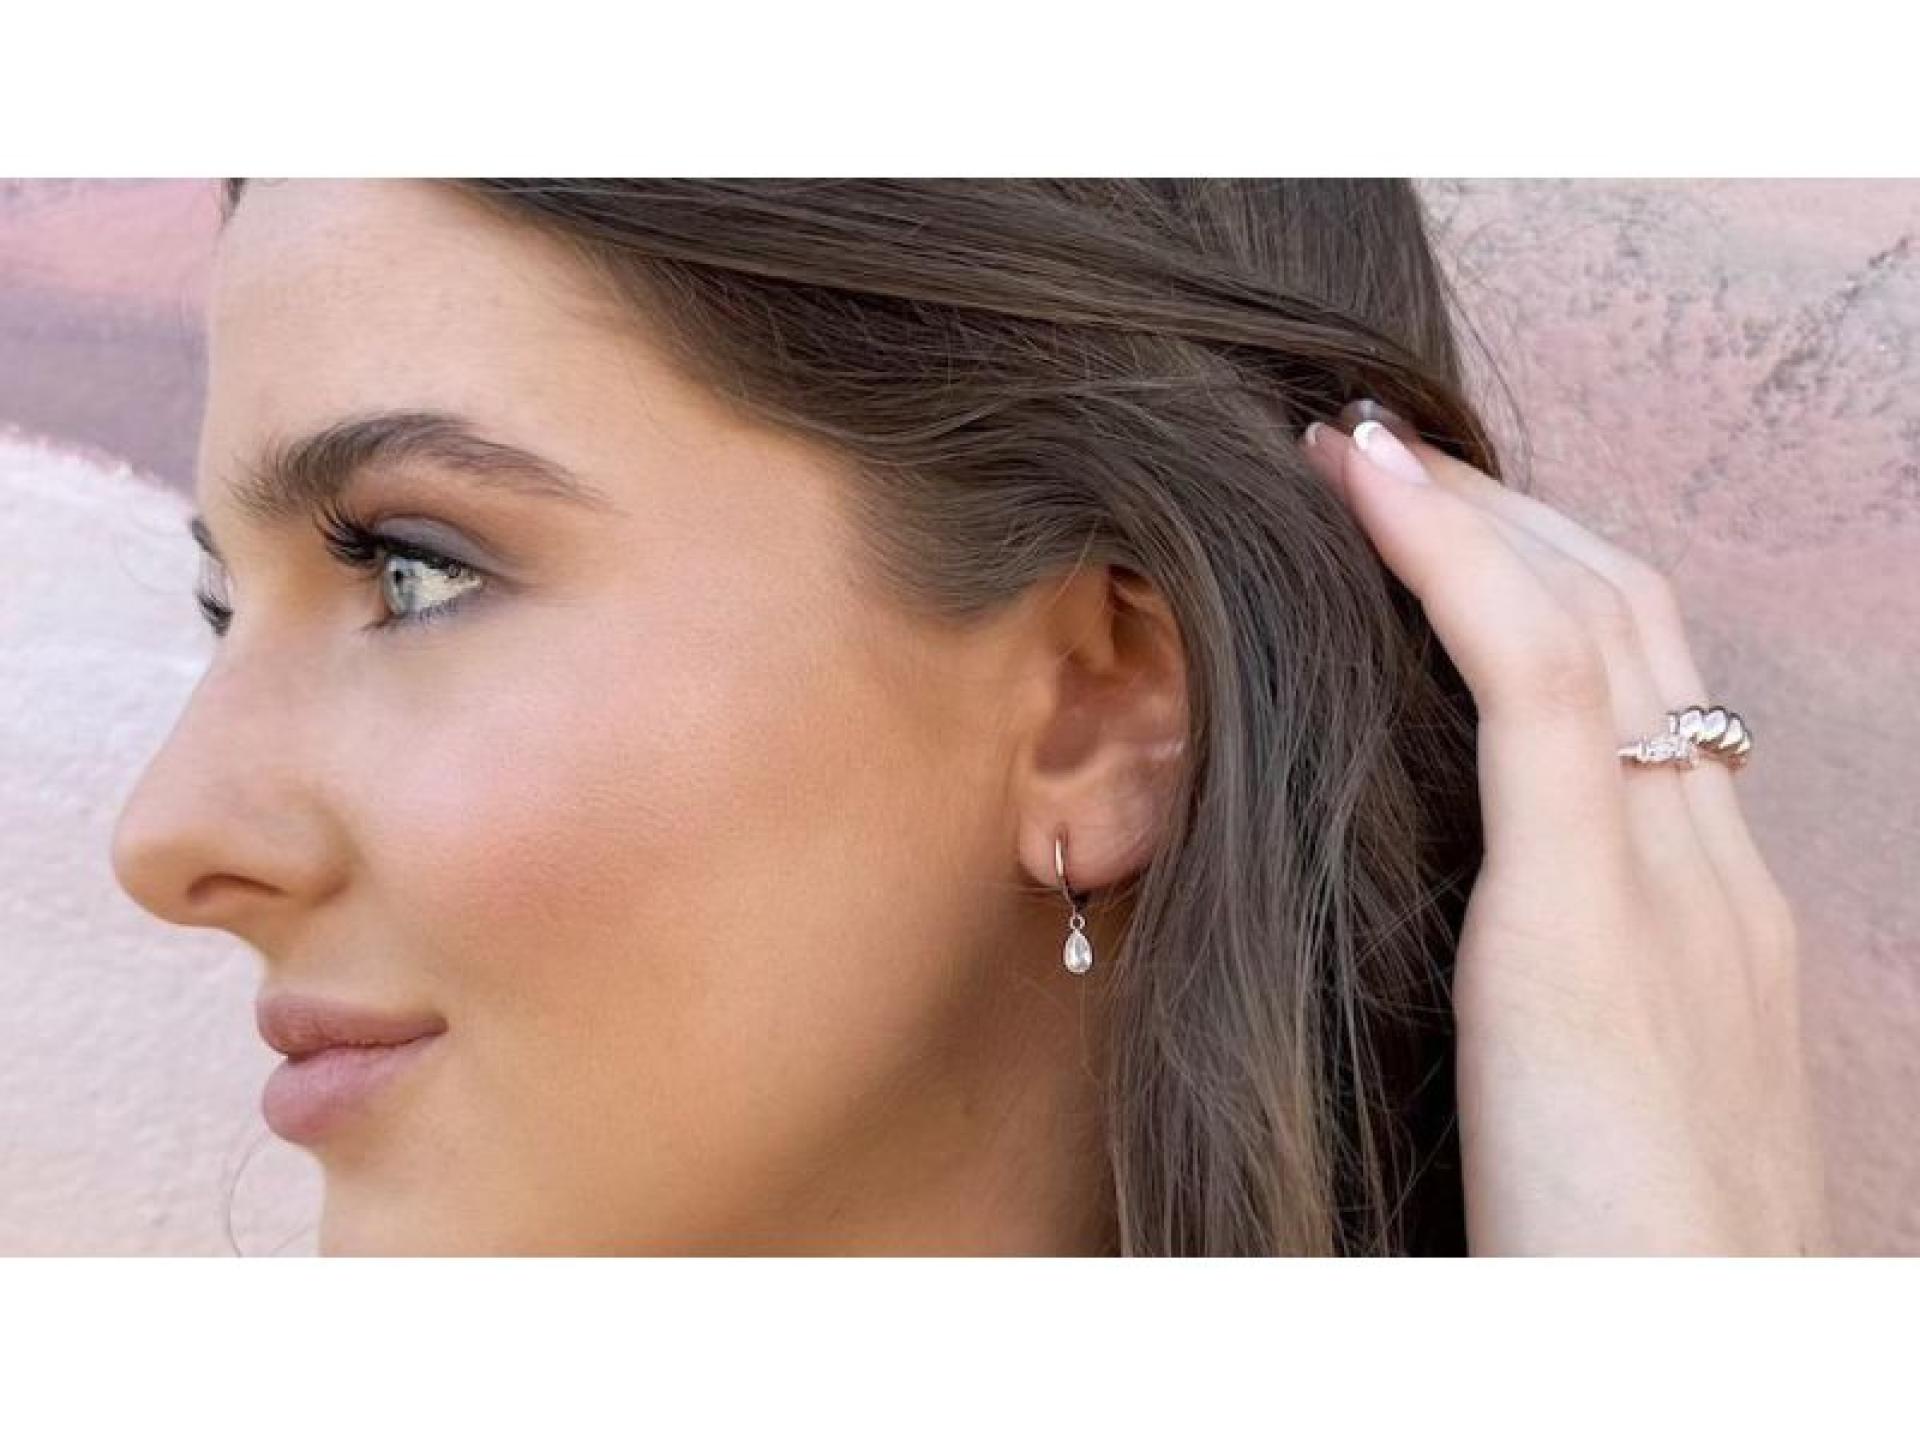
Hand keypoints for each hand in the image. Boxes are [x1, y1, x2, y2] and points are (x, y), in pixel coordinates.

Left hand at [1298, 401, 1830, 1254]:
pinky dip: (1451, 562)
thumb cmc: (1620, 1278)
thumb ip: (1545, 1012)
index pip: (1656, 696)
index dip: (1548, 585)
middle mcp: (1714, 879)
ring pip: (1601, 620)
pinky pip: (1537, 682)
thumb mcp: (1586, 1113)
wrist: (1693, 1379)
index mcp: (1714, 924)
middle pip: (1638, 625)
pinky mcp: (1589, 924)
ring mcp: (1671, 889)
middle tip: (1390, 454)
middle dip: (1515, 517)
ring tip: (1363, 448)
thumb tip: (1441, 958)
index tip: (1443, 529)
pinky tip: (1367, 486)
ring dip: (1477, 509)